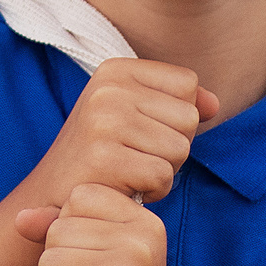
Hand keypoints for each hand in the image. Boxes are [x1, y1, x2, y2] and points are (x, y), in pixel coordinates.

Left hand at [14, 184, 183, 265]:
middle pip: (58, 230)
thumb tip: (21, 217)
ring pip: (47, 262)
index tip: (100, 259)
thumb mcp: (106, 255)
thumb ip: (63, 226)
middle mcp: (139, 246)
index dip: (75, 228)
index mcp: (146, 224)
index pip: (80, 196)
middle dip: (62, 262)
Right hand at [21, 57, 215, 209]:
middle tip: (133, 157)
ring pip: (180, 149)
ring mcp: (104, 121)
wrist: (51, 195)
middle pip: (189, 117)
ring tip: (128, 172)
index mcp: (116, 70)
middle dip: (172, 147)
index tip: (140, 132)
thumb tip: (214, 104)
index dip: (175, 117)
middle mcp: (107, 89)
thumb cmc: (101, 155)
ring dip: (163, 171)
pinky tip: (125, 188)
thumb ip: (178, 104)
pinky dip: (151, 190)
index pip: (187, 84)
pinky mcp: (103, 158)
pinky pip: (162, 176)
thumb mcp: (135, 116)